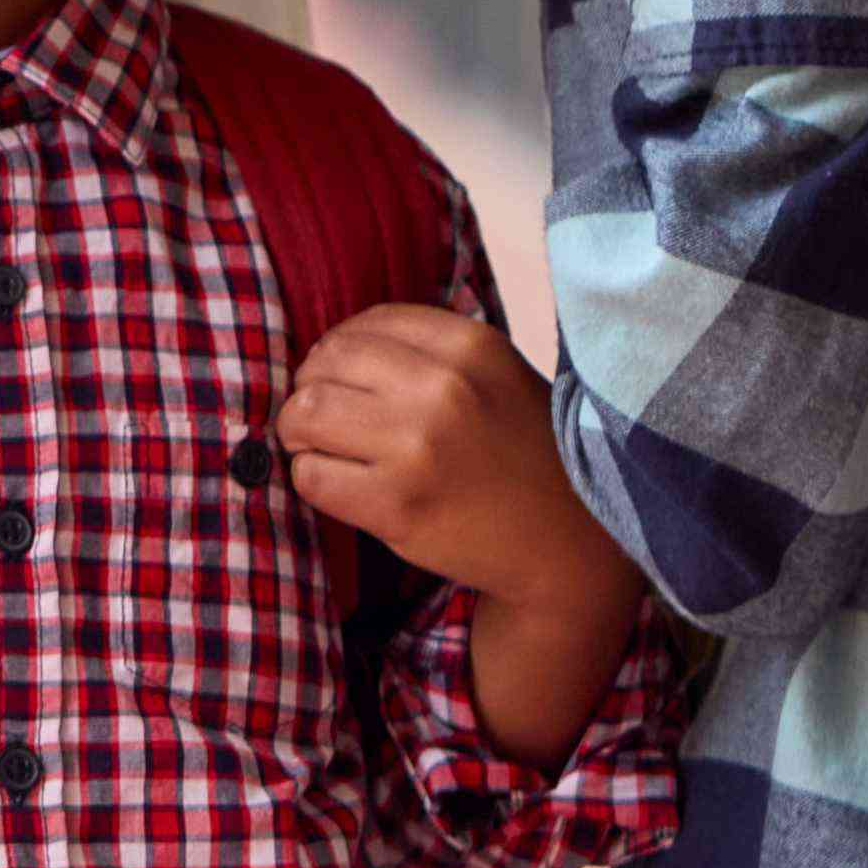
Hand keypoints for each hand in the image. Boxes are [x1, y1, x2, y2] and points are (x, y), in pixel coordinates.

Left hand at [271, 303, 631, 617]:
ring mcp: (418, 447)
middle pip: (325, 363)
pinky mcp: (397, 505)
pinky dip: (311, 478)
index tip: (343, 380)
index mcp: (469, 346)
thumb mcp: (494, 375)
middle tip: (322, 418)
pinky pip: (312, 475)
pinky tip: (340, 485)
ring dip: (300, 432)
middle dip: (310, 388)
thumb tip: (332, 348)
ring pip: (306, 414)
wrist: (568, 542)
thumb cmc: (522, 454)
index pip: (365, 325)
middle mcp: (443, 388)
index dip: (339, 352)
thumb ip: (428, 351)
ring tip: (321, 448)